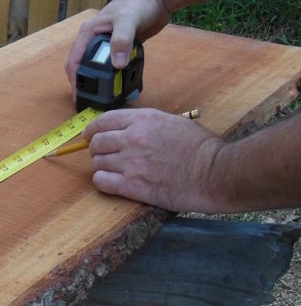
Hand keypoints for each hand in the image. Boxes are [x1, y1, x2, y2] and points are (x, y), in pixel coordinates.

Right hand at [65, 0, 171, 98]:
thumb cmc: (139, 4)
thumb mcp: (128, 21)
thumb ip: (122, 41)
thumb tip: (117, 65)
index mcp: (89, 32)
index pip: (74, 60)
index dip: (74, 79)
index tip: (78, 96)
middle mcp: (94, 39)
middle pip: (83, 65)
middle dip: (85, 83)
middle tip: (91, 100)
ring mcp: (106, 43)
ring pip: (97, 66)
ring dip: (99, 80)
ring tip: (104, 96)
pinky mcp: (119, 47)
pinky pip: (112, 64)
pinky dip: (113, 75)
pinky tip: (119, 84)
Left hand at [83, 109, 224, 211]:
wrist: (215, 173)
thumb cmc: (201, 149)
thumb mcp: (172, 122)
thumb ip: (146, 124)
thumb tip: (126, 129)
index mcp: (143, 120)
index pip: (103, 120)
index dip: (93, 130)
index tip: (90, 136)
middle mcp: (133, 138)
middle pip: (97, 143)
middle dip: (98, 149)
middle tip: (106, 156)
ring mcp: (130, 162)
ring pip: (98, 162)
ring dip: (103, 166)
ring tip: (115, 170)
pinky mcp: (132, 185)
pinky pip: (101, 181)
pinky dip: (103, 181)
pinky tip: (113, 182)